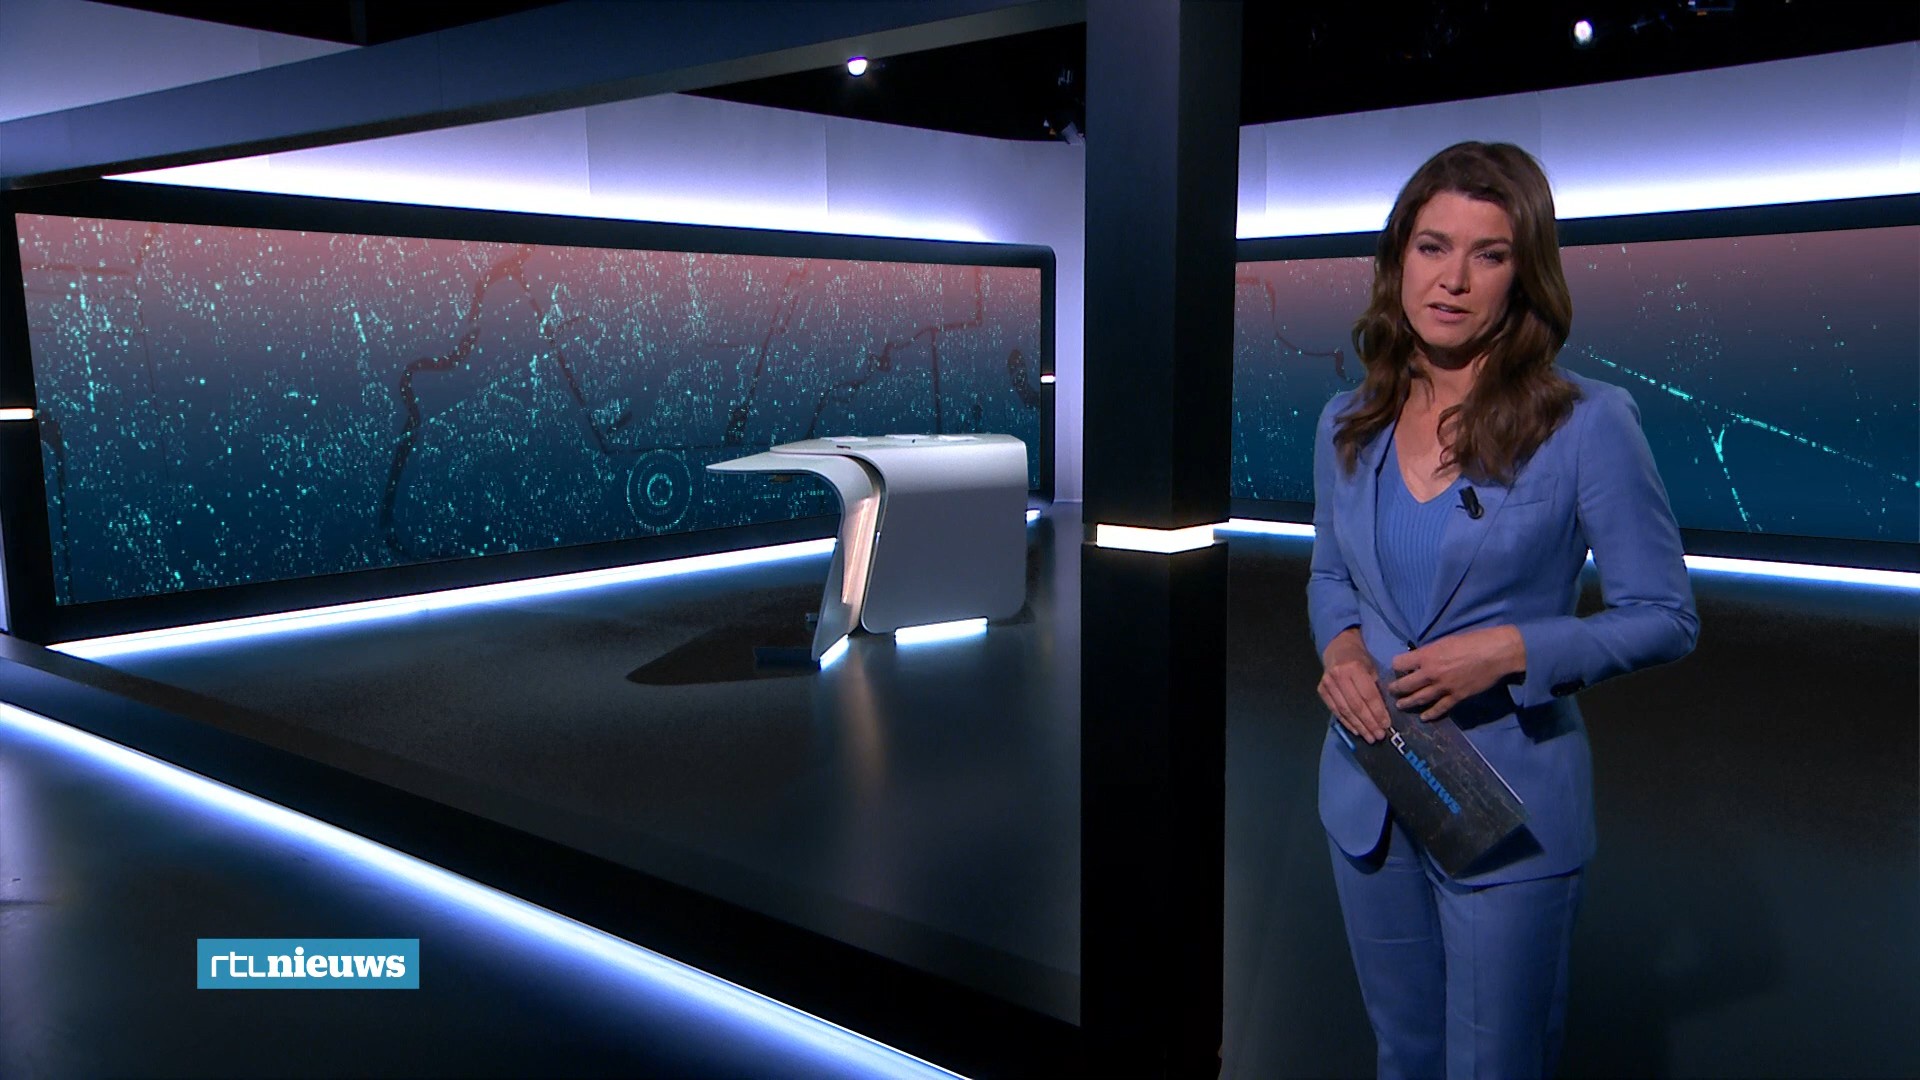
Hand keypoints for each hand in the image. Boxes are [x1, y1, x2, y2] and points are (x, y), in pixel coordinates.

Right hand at [1319, 628, 1390, 743]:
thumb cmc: (1360, 660)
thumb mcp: (1372, 669)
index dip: (1378, 712)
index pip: (1368, 695)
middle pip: (1356, 705)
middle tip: (1378, 735)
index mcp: (1355, 668)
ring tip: (1370, 737)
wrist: (1338, 649)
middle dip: (1369, 723)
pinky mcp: (1321, 690)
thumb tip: (1383, 715)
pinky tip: (1356, 730)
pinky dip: (1346, 722)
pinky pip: (1335, 710)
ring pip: (1345, 710)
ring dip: (1359, 726)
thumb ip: (1376, 689)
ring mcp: (1328, 683)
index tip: (1386, 725)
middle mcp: (1339, 676)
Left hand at [1388, 625, 1526, 719]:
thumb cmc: (1473, 641)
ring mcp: (1443, 687)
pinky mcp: (1456, 697)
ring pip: (1419, 699)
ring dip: (1407, 703)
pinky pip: (1439, 708)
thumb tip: (1421, 659)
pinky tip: (1424, 717)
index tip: (1398, 668)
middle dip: (1396, 688)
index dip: (1397, 665)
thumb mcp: (1445, 641)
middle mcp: (1431, 673)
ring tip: (1400, 706)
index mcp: (1427, 655)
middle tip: (1391, 690)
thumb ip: (1430, 652)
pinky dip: (1430, 714)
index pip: (1400, 663)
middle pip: (1405, 684)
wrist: (1496, 653)